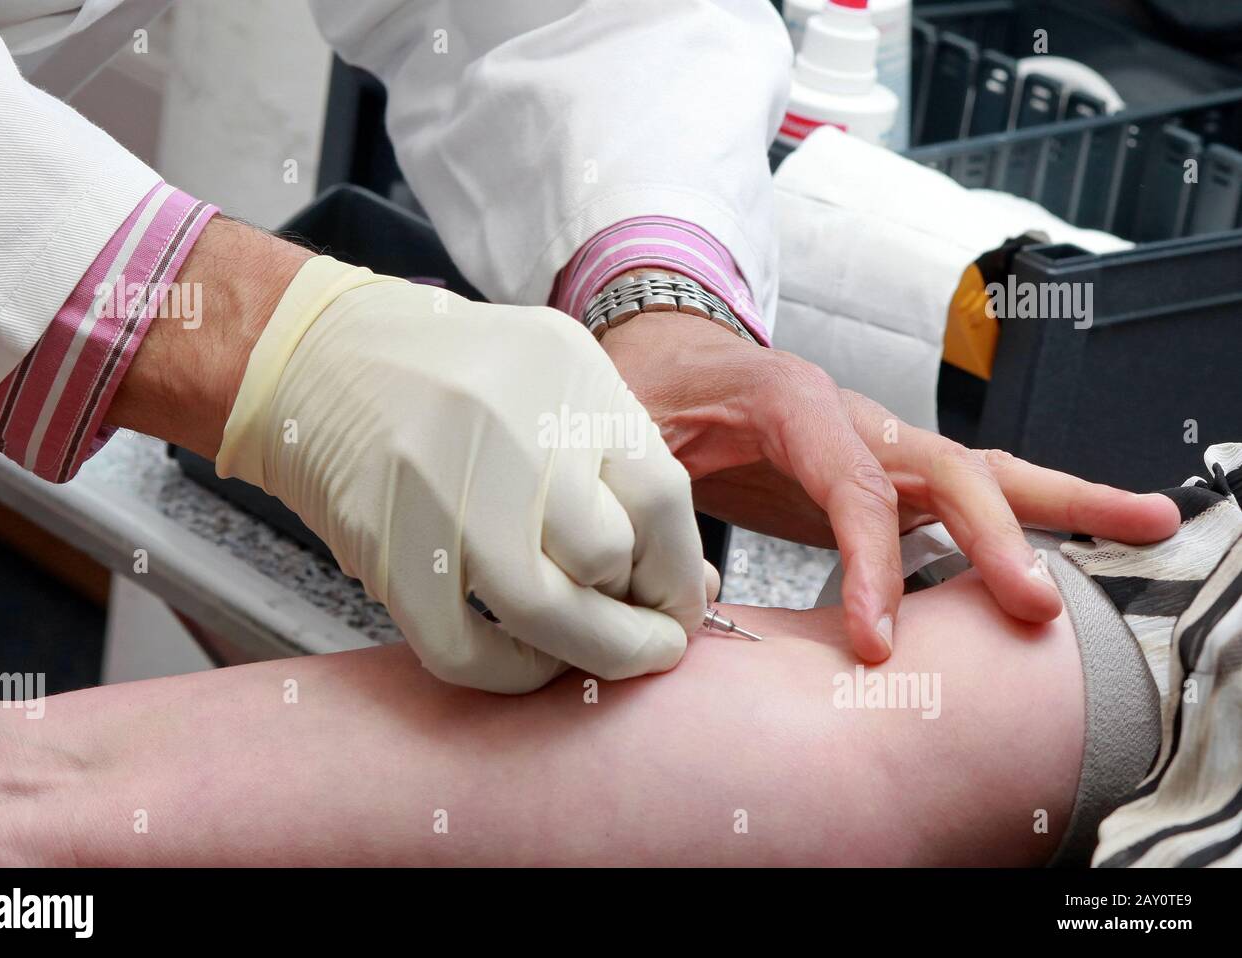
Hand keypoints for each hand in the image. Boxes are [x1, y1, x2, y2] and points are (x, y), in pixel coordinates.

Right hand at [215, 257, 705, 692]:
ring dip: (590, 652)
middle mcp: (506, 422)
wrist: (318, 356)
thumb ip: (624, 472)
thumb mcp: (558, 384)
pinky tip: (529, 657)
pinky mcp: (383, 542)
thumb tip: (691, 581)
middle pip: (607, 554)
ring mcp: (438, 484)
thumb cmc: (456, 377)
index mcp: (566, 373)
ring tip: (602, 656)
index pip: (662, 495)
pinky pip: (463, 646)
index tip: (679, 608)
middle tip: (642, 634)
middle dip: (638, 613)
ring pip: (543, 607)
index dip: (681, 573)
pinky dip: (510, 672)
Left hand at [603, 310, 1179, 661]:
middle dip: (998, 535)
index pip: (854, 487)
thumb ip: (639, 481)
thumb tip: (647, 556)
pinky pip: (966, 497)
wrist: (670, 362)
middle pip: (947, 468)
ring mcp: (879, 443)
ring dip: (1065, 502)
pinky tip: (1073, 549)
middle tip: (1036, 607)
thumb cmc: (650, 393)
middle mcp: (853, 416)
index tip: (876, 641)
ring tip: (1152, 521)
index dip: (871, 565)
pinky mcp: (887, 474)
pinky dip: (1024, 521)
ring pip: (983, 470)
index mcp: (790, 401)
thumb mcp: (624, 428)